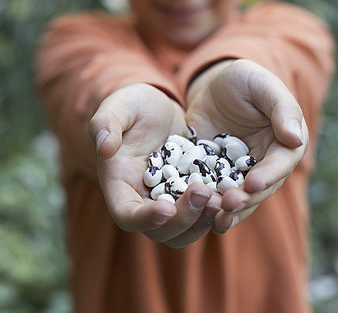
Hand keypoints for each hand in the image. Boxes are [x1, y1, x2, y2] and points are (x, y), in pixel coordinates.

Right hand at [89, 83, 221, 247]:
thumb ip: (106, 124)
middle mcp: (142, 200)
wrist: (158, 108)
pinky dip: (218, 211)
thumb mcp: (118, 107)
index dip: (145, 218)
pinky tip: (234, 194)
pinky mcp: (190, 196)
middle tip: (202, 192)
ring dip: (203, 222)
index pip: (127, 214)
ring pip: (184, 231)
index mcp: (119, 185)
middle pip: (160, 231)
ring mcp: (168, 201)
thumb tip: (104, 147)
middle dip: (183, 219)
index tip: (167, 208)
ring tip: (221, 199)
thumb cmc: (132, 105)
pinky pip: (204, 214)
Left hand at [185, 59, 307, 233]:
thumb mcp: (262, 86)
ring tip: (215, 217)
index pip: (281, 163)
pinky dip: (207, 205)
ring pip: (238, 196)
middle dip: (246, 198)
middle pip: (260, 187)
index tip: (253, 183)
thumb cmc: (244, 80)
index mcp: (284, 143)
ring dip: (228, 210)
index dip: (269, 175)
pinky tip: (197, 214)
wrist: (212, 86)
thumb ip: (281, 108)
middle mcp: (265, 163)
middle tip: (228, 204)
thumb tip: (296, 138)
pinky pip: (213, 192)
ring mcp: (239, 172)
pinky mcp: (215, 175)